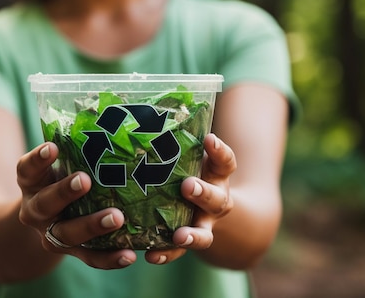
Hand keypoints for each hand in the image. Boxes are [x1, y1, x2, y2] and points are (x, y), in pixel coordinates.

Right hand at [16, 142, 137, 268]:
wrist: (45, 220)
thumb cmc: (60, 177)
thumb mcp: (60, 163)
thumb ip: (76, 147)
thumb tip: (113, 114)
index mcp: (31, 182)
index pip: (28, 169)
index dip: (38, 159)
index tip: (52, 147)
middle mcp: (36, 210)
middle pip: (46, 204)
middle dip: (65, 192)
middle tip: (85, 180)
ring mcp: (52, 234)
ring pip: (68, 234)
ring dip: (91, 226)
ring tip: (117, 217)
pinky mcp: (72, 252)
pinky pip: (90, 258)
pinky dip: (109, 259)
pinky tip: (129, 255)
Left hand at [144, 133, 235, 264]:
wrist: (210, 208)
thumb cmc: (189, 169)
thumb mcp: (190, 155)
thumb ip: (175, 140)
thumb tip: (140, 109)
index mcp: (218, 175)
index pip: (225, 161)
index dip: (219, 151)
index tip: (209, 139)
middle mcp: (216, 200)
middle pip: (216, 199)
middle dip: (203, 193)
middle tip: (188, 186)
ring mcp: (204, 224)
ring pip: (203, 233)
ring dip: (192, 235)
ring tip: (179, 236)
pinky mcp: (186, 239)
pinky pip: (178, 250)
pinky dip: (166, 253)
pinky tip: (151, 255)